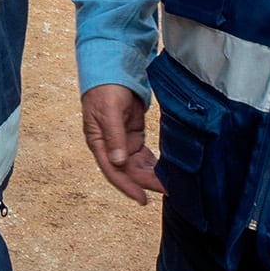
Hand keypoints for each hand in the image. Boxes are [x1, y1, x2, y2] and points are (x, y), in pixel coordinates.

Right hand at [81, 84, 164, 203]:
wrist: (112, 72)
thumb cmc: (105, 90)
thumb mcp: (109, 112)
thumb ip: (114, 136)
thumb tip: (118, 162)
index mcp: (99, 143)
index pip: (112, 170)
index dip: (127, 186)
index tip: (142, 198)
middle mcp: (110, 147)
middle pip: (128, 171)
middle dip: (145, 182)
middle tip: (166, 191)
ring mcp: (123, 142)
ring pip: (137, 166)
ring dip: (151, 176)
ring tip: (170, 185)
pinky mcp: (133, 136)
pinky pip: (143, 156)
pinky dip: (153, 165)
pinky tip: (165, 172)